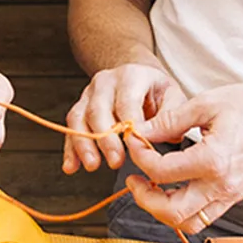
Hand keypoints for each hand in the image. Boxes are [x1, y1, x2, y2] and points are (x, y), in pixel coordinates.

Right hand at [63, 63, 185, 173]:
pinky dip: (70, 149)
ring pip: (79, 118)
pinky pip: (71, 128)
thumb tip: (155, 138)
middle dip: (105, 139)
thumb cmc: (157, 91)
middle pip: (98, 110)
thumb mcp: (172, 97)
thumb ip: (168, 117)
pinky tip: (72, 166)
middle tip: (116, 161)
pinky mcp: (80, 108)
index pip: (126, 101)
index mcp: (131, 76)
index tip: (136, 146)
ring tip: (93, 165)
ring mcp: (89, 94)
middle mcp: (106, 82)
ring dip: (84, 144)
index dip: (129, 125)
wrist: (139, 77)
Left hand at [122, 82, 242, 236]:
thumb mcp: (205, 103)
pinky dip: (183, 210)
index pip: (162, 172)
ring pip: (189, 223)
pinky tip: (173, 189)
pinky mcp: (235, 195)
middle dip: (145, 199)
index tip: (135, 141)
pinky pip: (204, 217)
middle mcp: (222, 185)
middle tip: (133, 179)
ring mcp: (231, 194)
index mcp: (213, 160)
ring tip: (151, 188)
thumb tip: (142, 132)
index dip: (140, 157)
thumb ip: (170, 121)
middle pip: (172, 213)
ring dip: (163, 211)